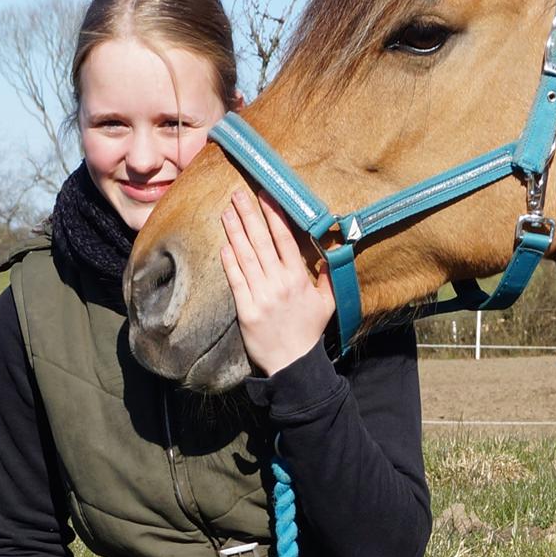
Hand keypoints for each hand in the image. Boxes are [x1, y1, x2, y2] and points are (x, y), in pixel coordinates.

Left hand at [220, 188, 335, 375]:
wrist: (293, 362)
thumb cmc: (309, 331)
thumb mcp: (328, 302)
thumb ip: (328, 276)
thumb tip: (331, 253)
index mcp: (298, 278)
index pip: (284, 239)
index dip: (273, 215)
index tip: (265, 195)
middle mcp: (279, 282)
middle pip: (262, 241)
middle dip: (249, 215)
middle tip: (238, 193)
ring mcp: (261, 295)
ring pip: (246, 256)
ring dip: (235, 231)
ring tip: (227, 211)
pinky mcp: (246, 309)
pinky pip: (236, 280)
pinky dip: (230, 261)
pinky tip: (224, 244)